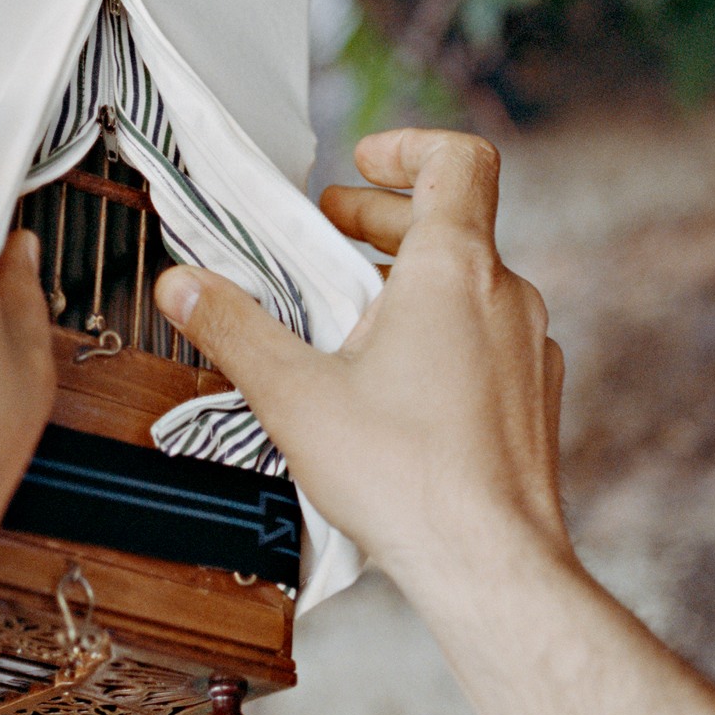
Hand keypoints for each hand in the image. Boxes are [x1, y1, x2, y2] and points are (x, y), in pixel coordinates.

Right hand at [159, 129, 714, 714]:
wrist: (493, 567)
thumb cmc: (409, 480)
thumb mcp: (294, 394)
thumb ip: (233, 328)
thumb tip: (183, 285)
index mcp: (454, 270)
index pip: (457, 161)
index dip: (406, 148)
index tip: (361, 164)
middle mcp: (506, 297)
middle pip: (452, 221)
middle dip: (380, 221)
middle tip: (326, 237)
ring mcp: (529, 349)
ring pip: (469, 283)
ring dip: (407, 281)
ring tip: (344, 317)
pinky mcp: (532, 398)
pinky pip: (485, 336)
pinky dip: (438, 332)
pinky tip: (388, 382)